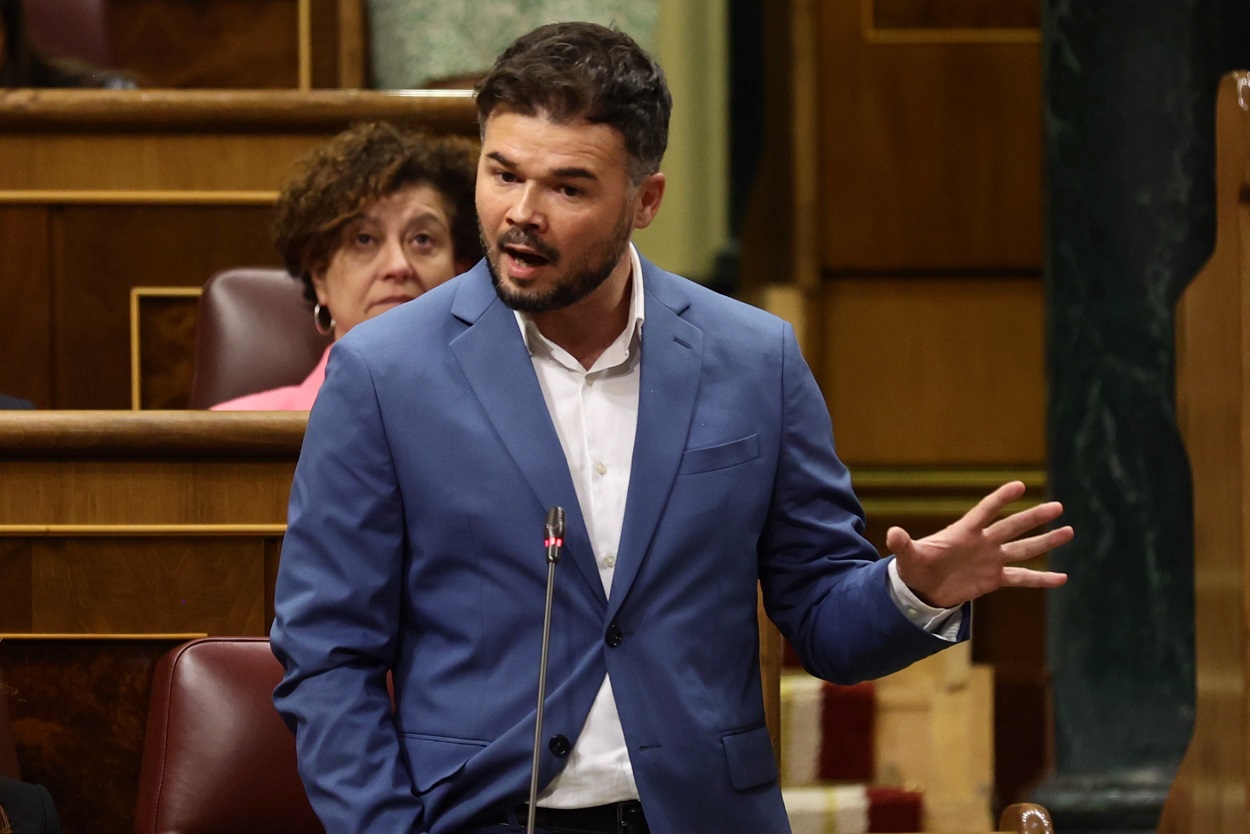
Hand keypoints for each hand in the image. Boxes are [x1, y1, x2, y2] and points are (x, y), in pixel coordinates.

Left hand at [887, 480, 1072, 608]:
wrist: (922, 588)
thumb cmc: (914, 567)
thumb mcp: (907, 556)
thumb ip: (903, 544)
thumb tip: (891, 533)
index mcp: (963, 532)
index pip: (985, 510)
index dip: (1001, 498)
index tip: (1019, 485)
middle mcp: (982, 542)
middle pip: (1012, 527)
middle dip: (1034, 517)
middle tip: (1058, 506)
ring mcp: (991, 560)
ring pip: (1023, 548)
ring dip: (1045, 541)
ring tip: (1068, 531)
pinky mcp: (994, 579)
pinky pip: (1022, 578)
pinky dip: (1041, 579)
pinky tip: (1062, 578)